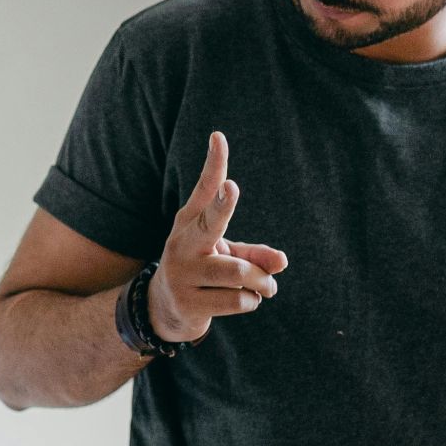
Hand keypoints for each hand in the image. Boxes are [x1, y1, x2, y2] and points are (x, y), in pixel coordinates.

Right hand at [148, 132, 289, 342]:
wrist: (163, 309)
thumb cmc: (203, 271)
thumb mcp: (227, 256)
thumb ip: (256, 255)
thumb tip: (282, 262)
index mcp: (190, 223)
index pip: (204, 189)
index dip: (214, 164)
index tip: (218, 136)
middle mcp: (182, 243)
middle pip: (210, 222)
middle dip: (223, 205)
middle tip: (232, 188)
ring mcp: (182, 274)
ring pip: (240, 273)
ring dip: (262, 282)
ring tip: (266, 287)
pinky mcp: (188, 304)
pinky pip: (239, 301)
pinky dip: (252, 301)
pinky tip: (243, 300)